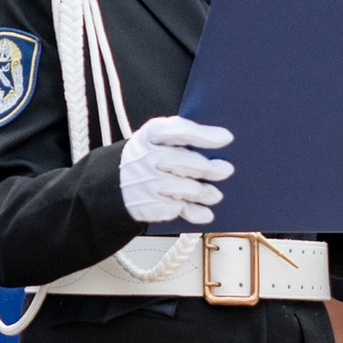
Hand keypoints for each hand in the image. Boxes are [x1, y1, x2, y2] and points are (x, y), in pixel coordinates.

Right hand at [117, 115, 235, 228]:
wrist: (116, 183)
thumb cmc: (146, 156)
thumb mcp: (156, 137)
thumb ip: (182, 135)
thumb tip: (221, 140)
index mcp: (150, 134)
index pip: (180, 131)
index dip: (205, 135)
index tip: (226, 138)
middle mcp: (146, 157)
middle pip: (188, 162)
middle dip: (211, 168)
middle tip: (226, 170)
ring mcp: (147, 183)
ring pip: (188, 189)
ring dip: (205, 192)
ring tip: (214, 194)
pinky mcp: (149, 206)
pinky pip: (180, 208)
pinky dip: (193, 211)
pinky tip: (201, 210)